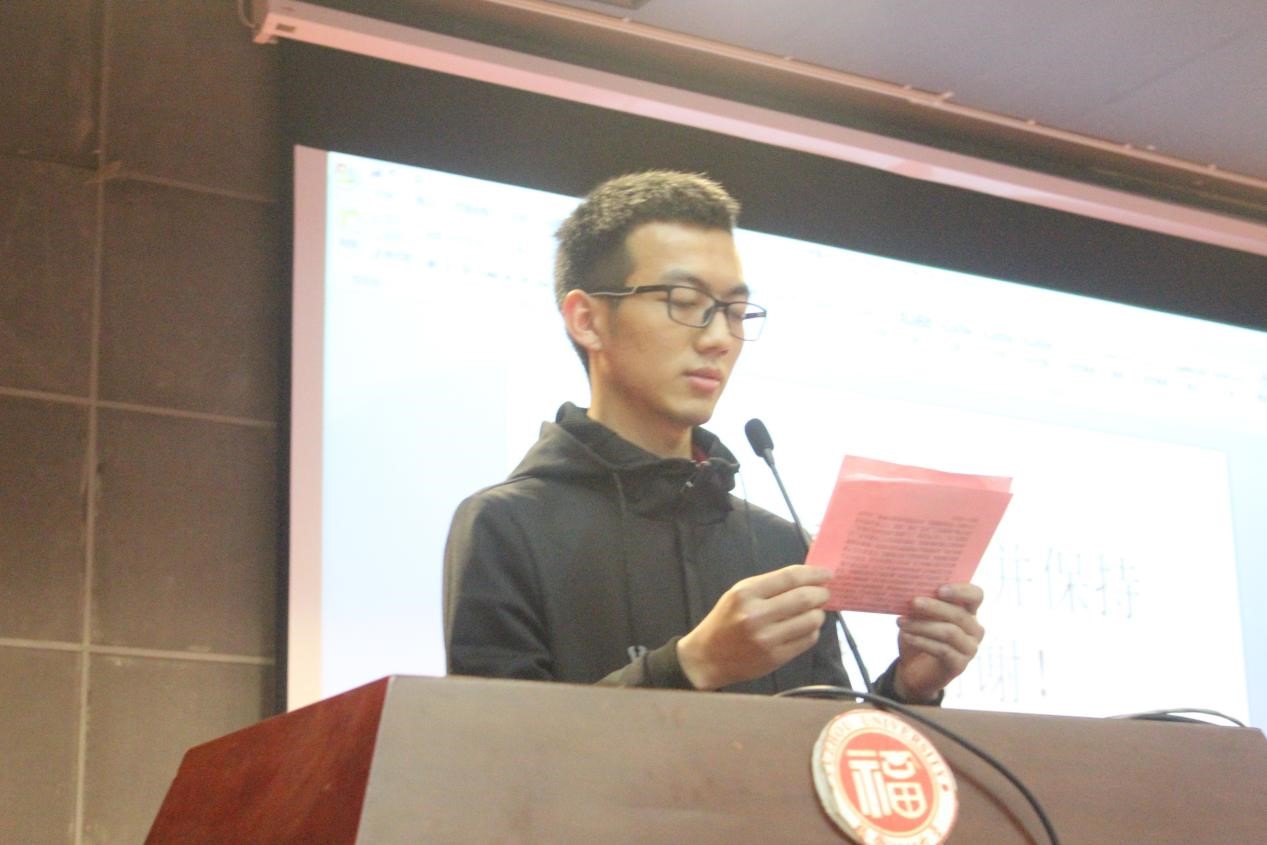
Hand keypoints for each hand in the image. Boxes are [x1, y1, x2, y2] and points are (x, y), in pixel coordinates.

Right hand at [677, 565, 829, 690]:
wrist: (707, 657)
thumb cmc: (725, 621)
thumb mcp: (738, 594)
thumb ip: (770, 586)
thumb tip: (808, 581)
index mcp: (745, 593)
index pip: (789, 578)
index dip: (813, 574)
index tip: (826, 574)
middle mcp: (756, 615)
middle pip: (804, 598)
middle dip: (821, 594)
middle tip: (824, 594)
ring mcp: (767, 638)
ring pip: (810, 621)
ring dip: (818, 614)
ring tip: (814, 612)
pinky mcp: (775, 658)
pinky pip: (807, 640)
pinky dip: (812, 631)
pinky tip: (804, 629)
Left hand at [892, 583, 984, 703]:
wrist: (913, 668)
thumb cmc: (919, 634)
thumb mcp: (919, 616)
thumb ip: (923, 604)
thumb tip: (914, 592)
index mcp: (968, 611)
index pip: (976, 595)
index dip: (961, 591)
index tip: (939, 589)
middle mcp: (974, 629)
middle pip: (959, 614)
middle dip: (935, 607)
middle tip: (913, 602)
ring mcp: (970, 649)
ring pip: (949, 632)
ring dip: (923, 625)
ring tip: (901, 621)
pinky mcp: (960, 665)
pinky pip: (943, 650)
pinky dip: (922, 641)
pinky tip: (906, 636)